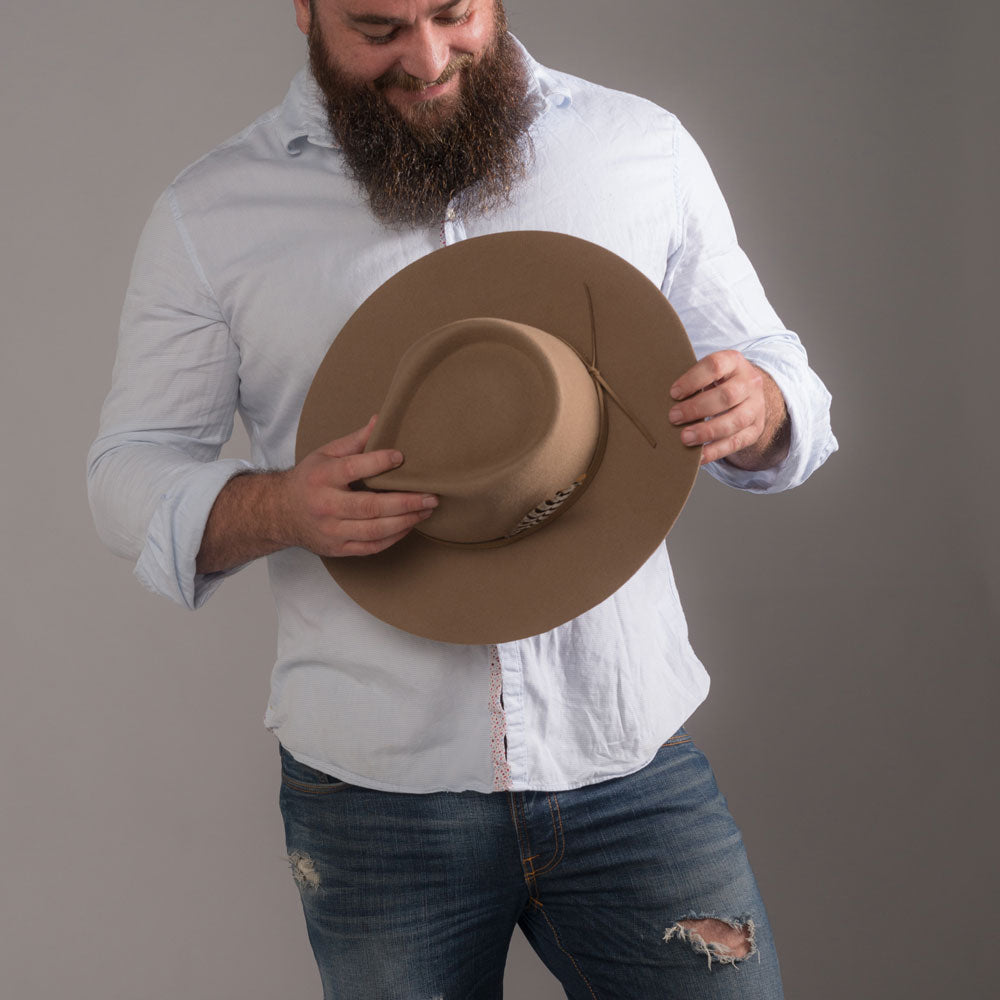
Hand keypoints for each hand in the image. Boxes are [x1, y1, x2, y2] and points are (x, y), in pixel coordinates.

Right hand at [281, 416, 437, 556]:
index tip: (401, 457)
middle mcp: (325, 505)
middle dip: (405, 502)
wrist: (280, 513)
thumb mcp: (325, 453)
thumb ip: (355, 440)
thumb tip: (381, 419)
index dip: (378, 462)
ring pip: (374, 530)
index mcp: (322, 477)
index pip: (352, 469)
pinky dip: (394, 537)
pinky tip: (409, 525)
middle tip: (431, 496)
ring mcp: (331, 530)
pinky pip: (371, 547)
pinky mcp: (338, 548)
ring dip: (405, 521)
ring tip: (426, 510)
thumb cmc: (310, 479)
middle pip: (369, 507)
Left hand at [668, 350, 788, 468]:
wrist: (748, 393)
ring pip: (735, 420)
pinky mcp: (755, 429)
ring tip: (684, 438)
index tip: (673, 393)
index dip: (693, 380)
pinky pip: (736, 442)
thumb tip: (663, 399)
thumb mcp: (707, 372)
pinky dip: (715, 451)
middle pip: (727, 396)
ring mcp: (756, 407)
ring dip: (707, 431)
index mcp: (734, 362)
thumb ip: (691, 381)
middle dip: (697, 408)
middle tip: (673, 417)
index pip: (715, 366)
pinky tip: (698, 456)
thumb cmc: (717, 381)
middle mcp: (750, 383)